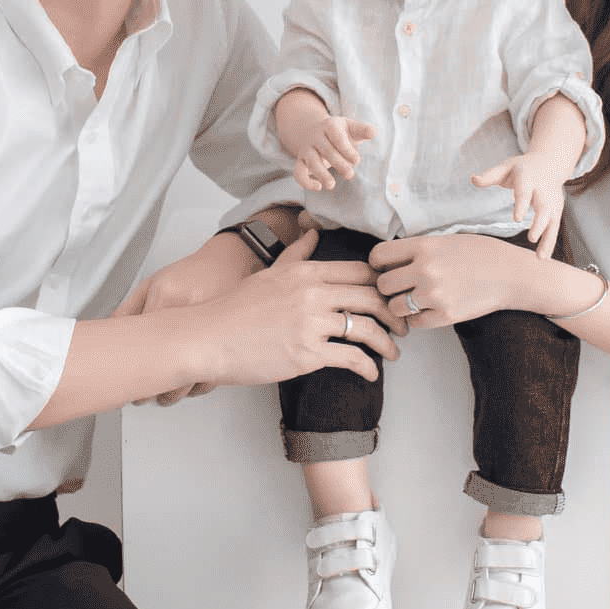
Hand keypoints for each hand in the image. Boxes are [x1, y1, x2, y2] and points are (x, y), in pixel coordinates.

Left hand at [112, 232, 260, 404]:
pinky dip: (195, 387)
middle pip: (165, 368)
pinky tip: (186, 383)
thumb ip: (128, 309)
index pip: (141, 344)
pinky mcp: (227, 345)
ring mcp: (212, 332)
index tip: (125, 381)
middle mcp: (190, 315)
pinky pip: (210, 377)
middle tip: (141, 396)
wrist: (232, 264)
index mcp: (166, 299)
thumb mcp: (153, 283)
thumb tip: (110, 333)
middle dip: (150, 390)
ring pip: (189, 379)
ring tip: (163, 395)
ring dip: (173, 393)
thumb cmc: (192, 274)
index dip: (131, 369)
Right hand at [196, 230, 406, 385]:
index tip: (392, 298)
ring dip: (387, 343)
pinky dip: (367, 368)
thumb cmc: (234, 310)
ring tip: (393, 353)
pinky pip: (352, 358)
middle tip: (402, 327)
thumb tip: (313, 234)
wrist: (207, 337)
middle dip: (395, 314)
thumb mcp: (269, 273)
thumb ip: (296, 255)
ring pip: (367, 328)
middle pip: (372, 297)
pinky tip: (370, 375)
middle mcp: (313, 293)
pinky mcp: (307, 354)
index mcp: (306, 272)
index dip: (384, 285)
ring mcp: (311, 323)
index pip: (361, 272)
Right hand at [293, 114, 375, 193]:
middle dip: (339, 164)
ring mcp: (306, 149)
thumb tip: (373, 132)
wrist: (317, 134)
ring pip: (311, 162)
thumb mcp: (351, 128)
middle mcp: (315, 136)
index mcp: (329, 125)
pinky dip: (305, 182)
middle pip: (326, 150)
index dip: (347, 150)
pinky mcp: (300, 162)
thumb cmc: (341, 134)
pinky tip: (319, 187)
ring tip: (332, 185)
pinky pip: (298, 173)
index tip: (357, 161)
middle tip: (350, 175)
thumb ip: (363, 130)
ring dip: (321, 174)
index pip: (337, 136)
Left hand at [370, 232, 546, 327]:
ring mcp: (434, 295)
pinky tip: (427, 310)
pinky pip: (415, 323)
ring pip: (395, 307)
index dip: (377, 263)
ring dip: (400, 305)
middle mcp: (425, 270)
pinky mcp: (446, 316)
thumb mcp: (446, 240)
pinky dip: (417, 318)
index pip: (378, 256)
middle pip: (383, 284)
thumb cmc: (480, 253)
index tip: (384, 268)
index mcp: (424, 246)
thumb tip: (386, 261)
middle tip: (399, 287)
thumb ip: (417, 249)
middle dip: (388, 287)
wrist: (511, 274)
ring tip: (413, 300)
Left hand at [471, 151, 565, 256]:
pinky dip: (550, 242)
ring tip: (541, 257)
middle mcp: (543, 191)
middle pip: (544, 207)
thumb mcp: (505, 167)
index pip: (525, 192)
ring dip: (548, 238)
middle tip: (532, 237)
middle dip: (539, 223)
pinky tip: (543, 257)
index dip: (522, 204)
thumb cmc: (522, 168)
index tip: (517, 219)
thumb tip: (473, 180)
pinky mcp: (557, 210)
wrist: (549, 163)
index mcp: (528, 179)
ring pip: (552, 221)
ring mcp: (552, 201)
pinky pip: (554, 228)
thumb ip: (490, 175)